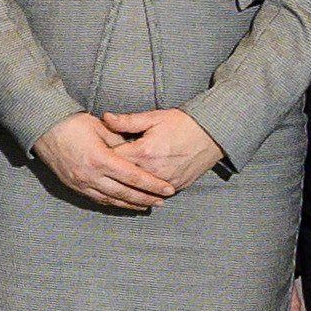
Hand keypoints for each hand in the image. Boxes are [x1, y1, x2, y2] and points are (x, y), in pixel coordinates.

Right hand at [34, 113, 168, 211]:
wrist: (42, 128)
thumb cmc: (72, 124)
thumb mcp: (101, 127)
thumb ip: (121, 141)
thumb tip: (137, 151)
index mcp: (100, 159)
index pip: (133, 177)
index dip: (152, 185)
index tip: (167, 189)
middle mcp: (91, 175)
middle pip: (125, 193)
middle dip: (146, 198)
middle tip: (162, 202)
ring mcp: (81, 183)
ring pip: (111, 200)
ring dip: (131, 204)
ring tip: (147, 205)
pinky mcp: (74, 186)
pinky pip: (97, 199)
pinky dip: (113, 203)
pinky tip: (123, 204)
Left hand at [103, 108, 224, 196]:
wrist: (214, 134)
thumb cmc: (183, 123)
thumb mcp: (154, 117)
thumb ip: (128, 121)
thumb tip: (105, 118)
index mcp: (144, 152)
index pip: (112, 159)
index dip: (102, 155)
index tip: (96, 151)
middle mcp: (154, 171)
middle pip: (122, 177)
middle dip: (111, 172)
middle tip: (101, 167)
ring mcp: (166, 182)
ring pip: (137, 189)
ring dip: (126, 184)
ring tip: (113, 179)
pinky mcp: (176, 187)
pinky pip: (153, 193)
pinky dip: (143, 190)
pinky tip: (134, 187)